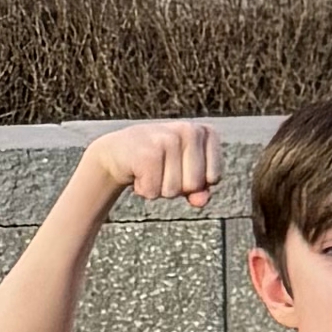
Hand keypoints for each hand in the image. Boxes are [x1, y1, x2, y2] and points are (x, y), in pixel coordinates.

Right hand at [81, 119, 219, 210]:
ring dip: (158, 189)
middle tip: (161, 169)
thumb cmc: (158, 162)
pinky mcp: (147, 153)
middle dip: (176, 187)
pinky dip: (144, 190)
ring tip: (149, 169)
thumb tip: (201, 201)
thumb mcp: (184, 173)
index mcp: (205, 132)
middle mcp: (189, 130)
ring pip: (173, 191)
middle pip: (194, 185)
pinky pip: (153, 191)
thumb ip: (200, 189)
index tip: (180, 168)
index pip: (213, 177)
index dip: (195, 183)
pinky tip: (138, 173)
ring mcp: (168, 139)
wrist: (118, 151)